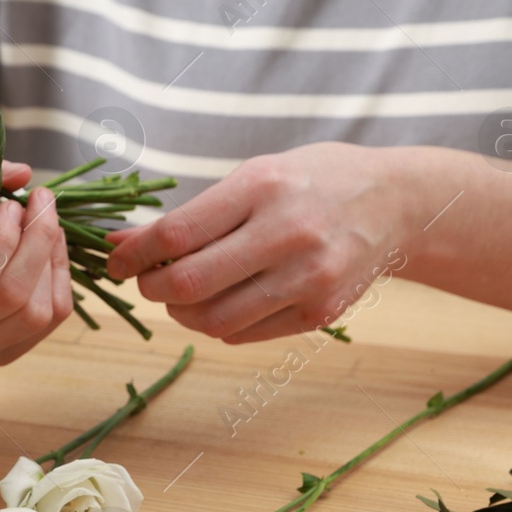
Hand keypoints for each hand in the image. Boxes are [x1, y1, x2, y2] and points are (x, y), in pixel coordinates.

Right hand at [0, 162, 72, 363]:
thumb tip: (22, 175)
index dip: (2, 241)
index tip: (11, 205)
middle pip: (15, 296)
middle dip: (37, 241)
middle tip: (41, 200)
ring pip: (38, 311)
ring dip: (51, 258)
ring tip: (48, 221)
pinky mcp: (12, 351)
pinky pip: (53, 315)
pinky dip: (59, 275)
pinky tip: (53, 247)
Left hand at [106, 143, 419, 342]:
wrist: (395, 203)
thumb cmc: (310, 183)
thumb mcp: (251, 177)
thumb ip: (190, 214)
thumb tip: (120, 244)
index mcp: (262, 188)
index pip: (175, 234)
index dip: (133, 256)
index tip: (116, 262)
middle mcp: (288, 234)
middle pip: (188, 284)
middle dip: (152, 289)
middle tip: (147, 282)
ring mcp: (308, 278)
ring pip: (213, 320)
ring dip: (181, 314)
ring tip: (181, 295)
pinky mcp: (321, 313)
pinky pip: (244, 335)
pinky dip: (217, 325)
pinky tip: (221, 302)